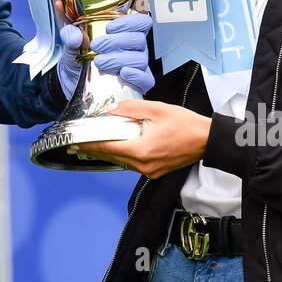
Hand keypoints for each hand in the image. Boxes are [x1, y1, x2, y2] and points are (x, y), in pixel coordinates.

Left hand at [56, 14, 155, 98]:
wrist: (73, 80)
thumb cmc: (78, 56)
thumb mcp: (70, 42)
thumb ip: (70, 34)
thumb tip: (75, 36)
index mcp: (125, 32)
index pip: (141, 22)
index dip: (129, 22)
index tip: (109, 28)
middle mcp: (135, 48)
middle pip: (139, 39)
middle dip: (116, 42)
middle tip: (96, 46)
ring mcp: (138, 66)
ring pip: (140, 59)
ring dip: (119, 59)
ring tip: (99, 62)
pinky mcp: (138, 84)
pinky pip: (146, 79)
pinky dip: (136, 75)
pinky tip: (122, 73)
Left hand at [74, 100, 211, 178]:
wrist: (207, 140)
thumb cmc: (185, 124)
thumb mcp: (156, 109)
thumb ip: (130, 110)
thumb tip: (111, 112)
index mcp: (141, 150)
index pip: (107, 147)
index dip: (88, 144)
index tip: (73, 141)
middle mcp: (142, 165)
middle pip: (111, 157)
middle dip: (93, 149)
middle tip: (75, 144)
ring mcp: (149, 171)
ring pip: (120, 161)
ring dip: (107, 152)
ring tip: (92, 144)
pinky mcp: (154, 171)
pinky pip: (131, 163)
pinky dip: (121, 154)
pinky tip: (115, 146)